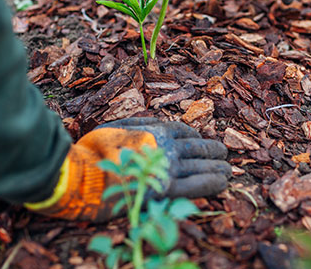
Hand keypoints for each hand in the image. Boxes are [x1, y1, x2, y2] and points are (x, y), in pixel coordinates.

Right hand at [25, 118, 229, 221]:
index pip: (184, 131)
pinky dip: (213, 183)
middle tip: (224, 153)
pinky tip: (223, 183)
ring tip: (227, 169)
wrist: (83, 174)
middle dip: (213, 150)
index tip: (201, 141)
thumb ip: (138, 123)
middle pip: (198, 147)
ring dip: (218, 167)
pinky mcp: (167, 189)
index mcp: (155, 130)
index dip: (196, 136)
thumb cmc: (94, 150)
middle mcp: (167, 146)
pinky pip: (197, 185)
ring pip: (202, 165)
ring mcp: (169, 167)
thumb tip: (153, 121)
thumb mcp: (115, 126)